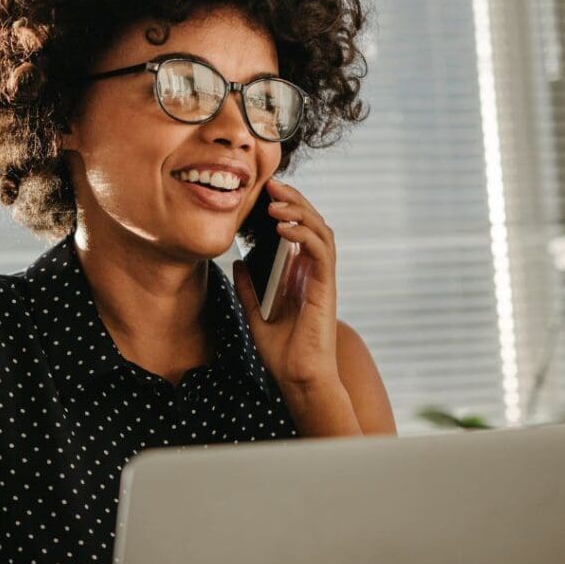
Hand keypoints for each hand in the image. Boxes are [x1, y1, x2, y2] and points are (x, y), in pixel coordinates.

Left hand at [232, 177, 340, 394]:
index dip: (286, 208)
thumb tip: (238, 262)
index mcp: (300, 276)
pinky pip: (320, 252)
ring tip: (276, 201)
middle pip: (312, 223)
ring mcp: (322, 279)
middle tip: (271, 184)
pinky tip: (283, 228)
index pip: (298, 231)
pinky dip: (304, 234)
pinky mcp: (326, 288)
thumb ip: (249, 289)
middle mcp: (314, 273)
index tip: (264, 193)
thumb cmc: (282, 353)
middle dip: (293, 200)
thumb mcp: (256, 314)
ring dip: (299, 211)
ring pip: (320, 231)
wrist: (298, 379)